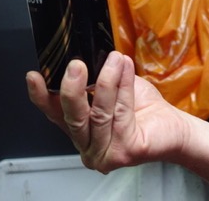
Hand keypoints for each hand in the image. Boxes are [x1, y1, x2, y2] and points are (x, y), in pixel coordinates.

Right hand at [27, 51, 187, 172]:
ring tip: (114, 60)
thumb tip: (81, 55)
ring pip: (98, 114)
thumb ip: (93, 82)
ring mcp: (104, 153)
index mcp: (80, 129)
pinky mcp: (124, 152)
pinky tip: (126, 70)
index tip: (34, 76)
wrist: (173, 126)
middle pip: (72, 118)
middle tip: (77, 65)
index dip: (42, 96)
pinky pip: (120, 114)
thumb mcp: (111, 88)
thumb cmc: (142, 107)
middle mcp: (88, 146)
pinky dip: (123, 88)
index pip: (55, 114)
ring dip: (107, 81)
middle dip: (73, 89)